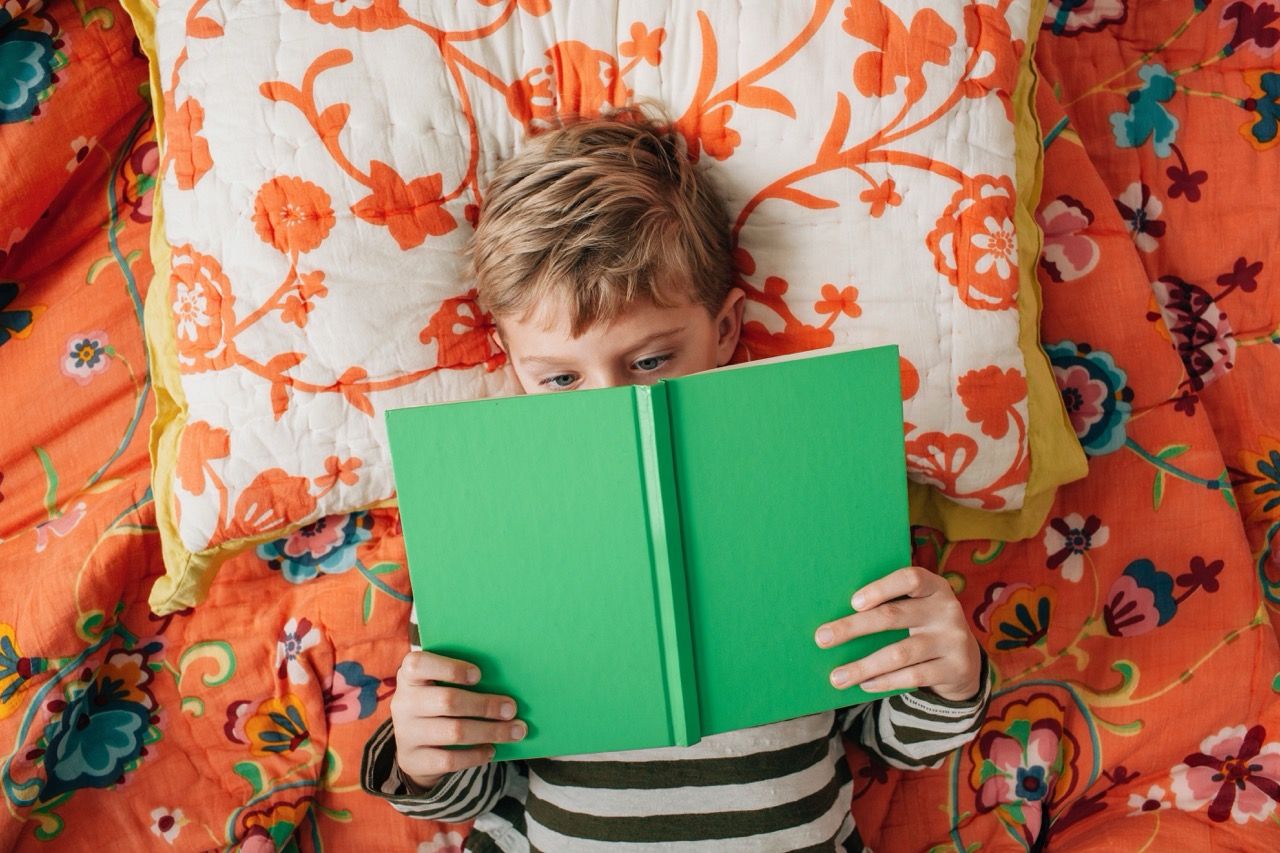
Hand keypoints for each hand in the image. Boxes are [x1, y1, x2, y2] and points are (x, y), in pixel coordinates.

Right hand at [390, 651, 526, 789]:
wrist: (412, 744)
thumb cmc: (436, 703)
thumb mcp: (438, 685)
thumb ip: (460, 679)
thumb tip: (504, 680)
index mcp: (409, 676)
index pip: (419, 665)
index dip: (450, 669)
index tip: (479, 675)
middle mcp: (403, 703)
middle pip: (447, 701)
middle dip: (485, 705)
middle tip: (512, 709)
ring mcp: (406, 734)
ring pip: (454, 732)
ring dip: (490, 731)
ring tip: (515, 732)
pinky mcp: (413, 760)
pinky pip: (450, 759)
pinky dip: (475, 755)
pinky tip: (491, 750)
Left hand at [814, 566, 981, 701]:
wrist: (965, 662)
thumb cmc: (924, 627)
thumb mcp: (917, 609)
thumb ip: (890, 605)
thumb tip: (836, 616)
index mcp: (935, 588)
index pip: (910, 579)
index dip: (881, 588)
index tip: (852, 602)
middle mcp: (947, 610)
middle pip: (894, 616)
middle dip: (853, 628)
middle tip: (822, 638)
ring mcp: (953, 640)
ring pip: (900, 653)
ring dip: (863, 666)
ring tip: (836, 677)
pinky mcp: (955, 669)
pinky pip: (913, 676)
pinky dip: (885, 681)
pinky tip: (865, 684)